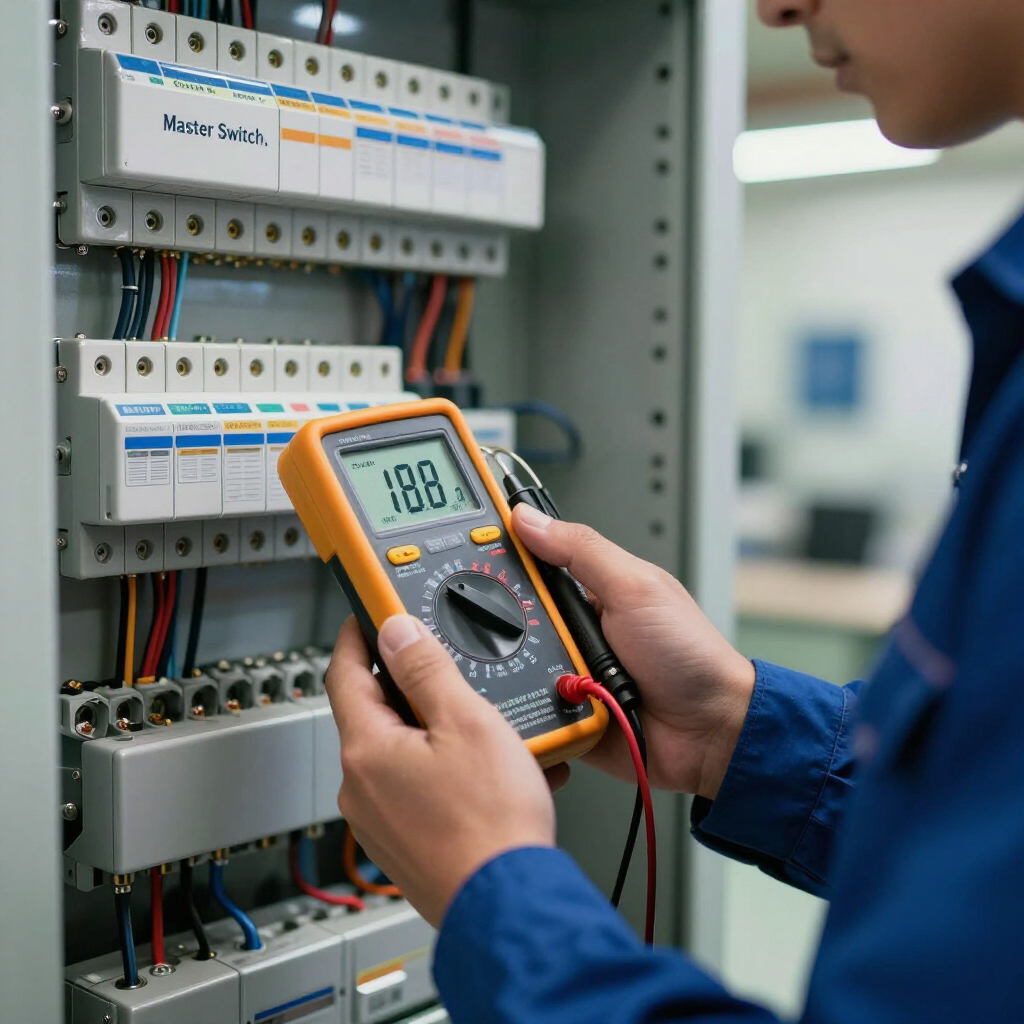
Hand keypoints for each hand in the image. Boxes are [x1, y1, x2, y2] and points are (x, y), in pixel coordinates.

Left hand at [327, 615, 555, 927]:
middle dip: (410, 684)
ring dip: (436, 730)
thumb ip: (426, 669)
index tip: (367, 615)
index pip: (344, 673)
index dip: (357, 636)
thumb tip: (396, 631)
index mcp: (366, 750)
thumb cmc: (490, 824)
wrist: (508, 904)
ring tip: (486, 727)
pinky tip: (490, 771)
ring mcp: (380, 821)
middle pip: (375, 713)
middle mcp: (361, 788)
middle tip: (443, 665)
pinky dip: (447, 770)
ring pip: (402, 753)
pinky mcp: (405, 844)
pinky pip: (418, 789)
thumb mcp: (465, 721)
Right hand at [512, 504, 755, 799]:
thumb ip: (582, 551)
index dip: (497, 556)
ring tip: (551, 674)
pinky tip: (537, 705)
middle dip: (506, 624)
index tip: (462, 549)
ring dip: (519, 669)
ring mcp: (564, 672)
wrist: (711, 733)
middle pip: (508, 616)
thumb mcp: (636, 588)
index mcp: (587, 591)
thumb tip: (529, 518)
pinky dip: (526, 707)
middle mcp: (571, 629)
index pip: (527, 564)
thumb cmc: (690, 657)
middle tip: (529, 630)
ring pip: (508, 664)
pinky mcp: (559, 713)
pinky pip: (523, 707)